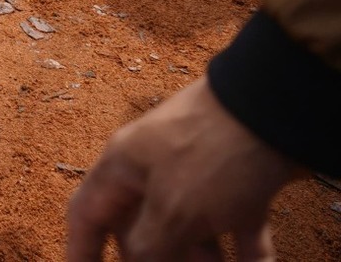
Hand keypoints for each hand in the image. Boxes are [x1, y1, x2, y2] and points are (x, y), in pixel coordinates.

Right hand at [65, 80, 300, 261]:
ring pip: (190, 233)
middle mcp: (152, 172)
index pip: (86, 214)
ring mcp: (196, 176)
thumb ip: (148, 248)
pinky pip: (233, 228)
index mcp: (122, 169)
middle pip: (140, 230)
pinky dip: (244, 254)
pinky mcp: (238, 182)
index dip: (80, 250)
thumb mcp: (173, 210)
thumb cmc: (209, 156)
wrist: (274, 107)